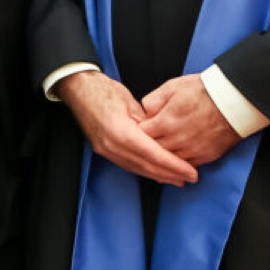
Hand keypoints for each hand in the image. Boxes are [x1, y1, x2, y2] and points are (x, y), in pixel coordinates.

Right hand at [57, 70, 198, 185]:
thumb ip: (148, 122)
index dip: (174, 165)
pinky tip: (154, 172)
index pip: (154, 155)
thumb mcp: (131, 102)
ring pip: (137, 169)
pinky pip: (127, 165)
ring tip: (176, 179)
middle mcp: (113, 145)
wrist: (78, 89)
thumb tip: (163, 136)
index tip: (190, 171)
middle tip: (189, 178)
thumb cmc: (103, 90)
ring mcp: (106, 150)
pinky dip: (143, 170)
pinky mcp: (103, 150)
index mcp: (121, 132)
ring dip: (158, 176)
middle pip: (147, 166)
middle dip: (170, 174)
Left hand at [138, 75, 242, 166]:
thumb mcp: (172, 87)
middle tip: (146, 141)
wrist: (235, 100)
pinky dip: (179, 163)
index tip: (139, 128)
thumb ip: (153, 100)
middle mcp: (178, 139)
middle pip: (154, 150)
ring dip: (163, 157)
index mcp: (166, 121)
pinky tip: (176, 158)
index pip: (142, 134)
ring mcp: (193, 150)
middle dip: (148, 145)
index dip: (138, 131)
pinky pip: (187, 166)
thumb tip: (144, 112)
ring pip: (169, 161)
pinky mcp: (206, 156)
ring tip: (160, 150)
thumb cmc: (205, 91)